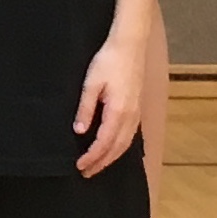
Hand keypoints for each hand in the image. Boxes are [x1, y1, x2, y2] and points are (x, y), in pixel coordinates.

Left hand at [72, 28, 147, 176]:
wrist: (130, 44)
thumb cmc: (109, 60)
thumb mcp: (91, 84)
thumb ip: (85, 109)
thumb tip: (79, 132)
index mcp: (118, 111)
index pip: (104, 143)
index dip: (91, 157)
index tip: (79, 166)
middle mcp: (130, 116)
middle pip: (116, 148)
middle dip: (101, 163)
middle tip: (86, 173)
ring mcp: (136, 113)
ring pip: (125, 144)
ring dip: (111, 157)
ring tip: (97, 166)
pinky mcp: (137, 108)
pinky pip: (130, 135)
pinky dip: (120, 147)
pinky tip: (113, 149)